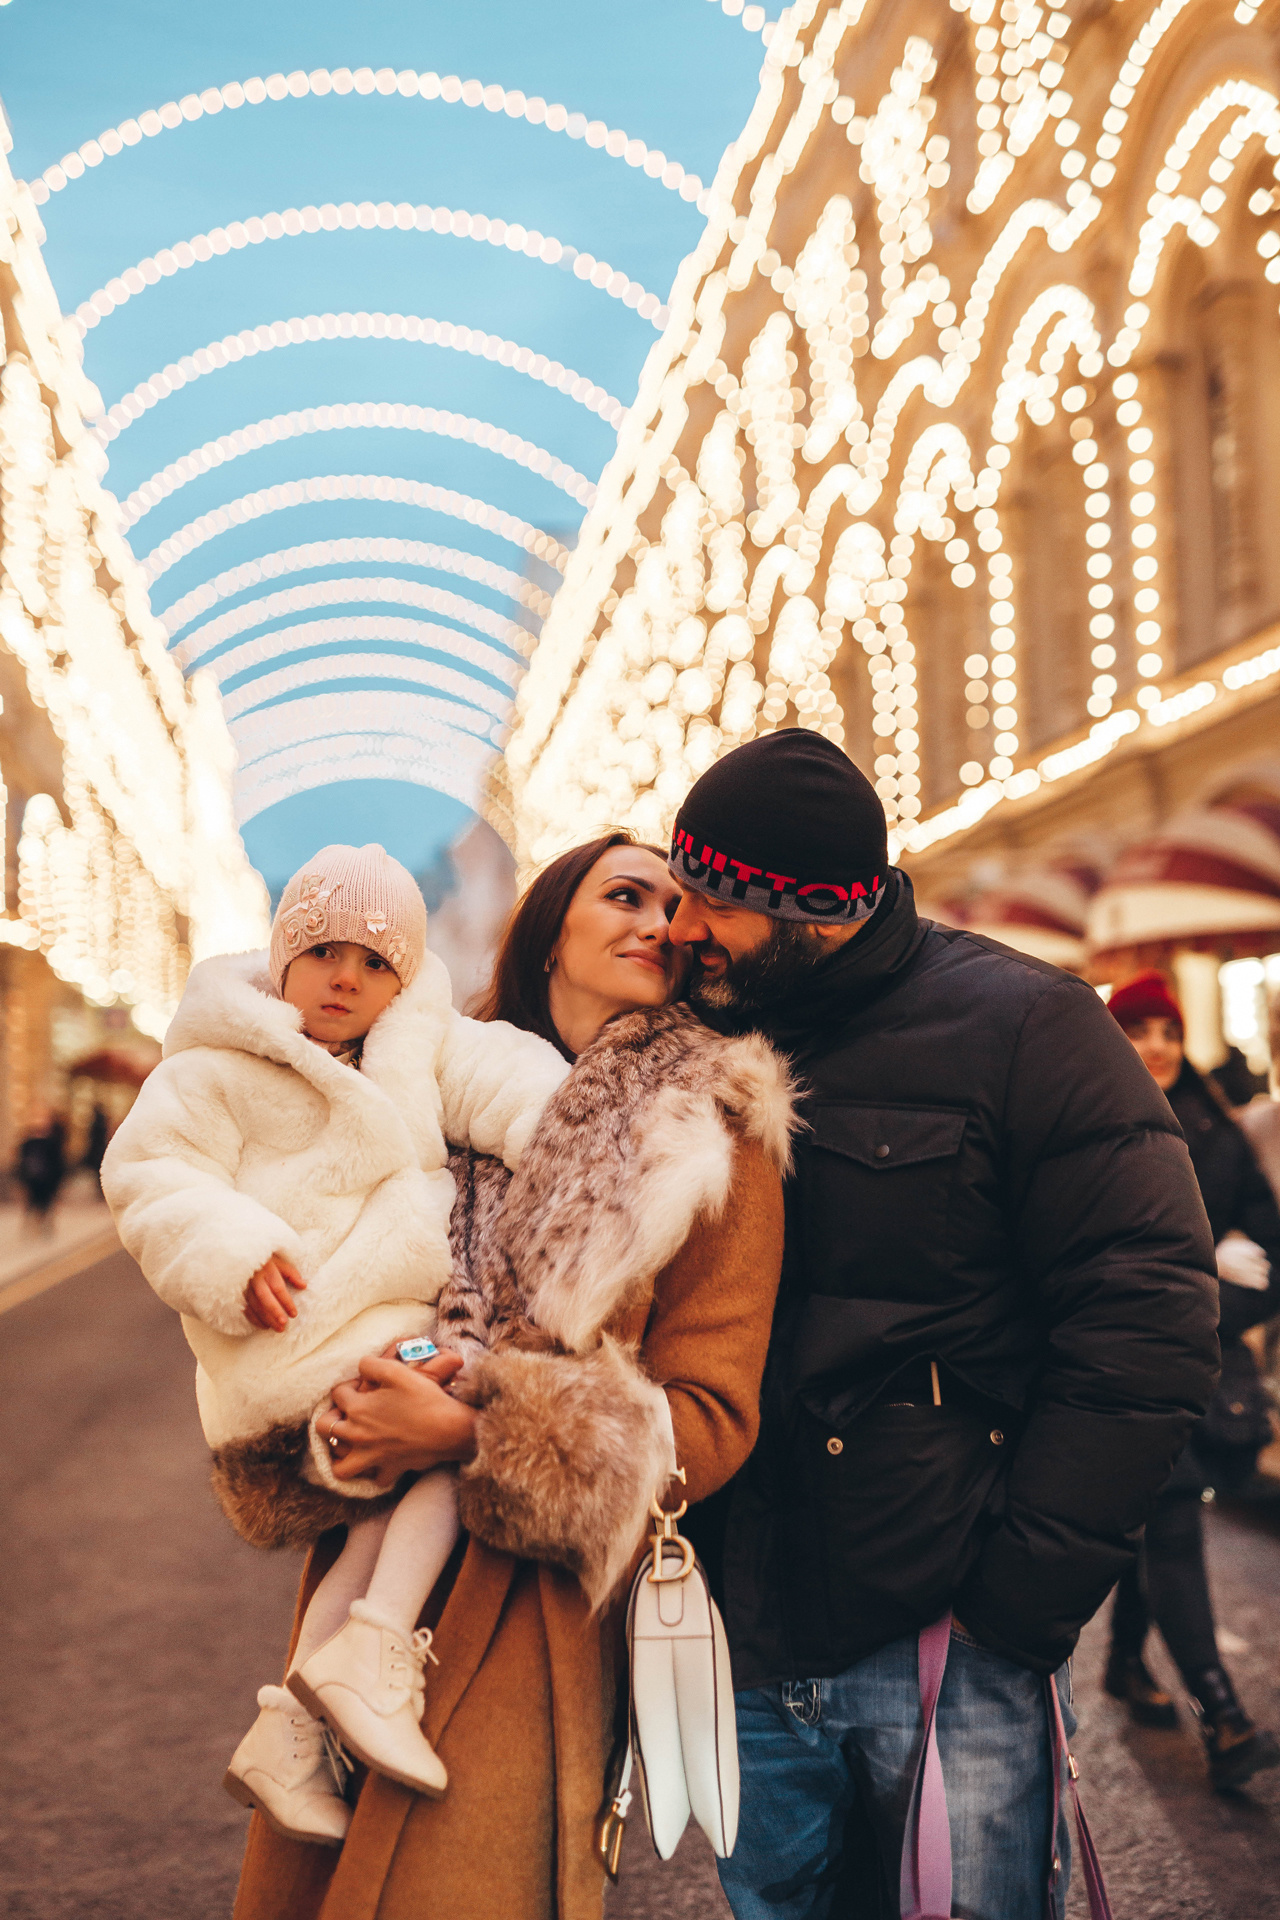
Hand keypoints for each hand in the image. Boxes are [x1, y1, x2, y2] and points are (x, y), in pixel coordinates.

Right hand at [242, 1255, 306, 1331]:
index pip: (278, 1288)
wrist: (241, 1255)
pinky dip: (254, 1319)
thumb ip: (291, 1273)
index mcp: (267, 1270)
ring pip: (255, 1306)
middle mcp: (255, 1279)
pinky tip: (264, 1326)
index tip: (294, 1314)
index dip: (286, 1302)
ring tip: (277, 1328)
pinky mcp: (239, 1294)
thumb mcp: (279, 1261)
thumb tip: (303, 1286)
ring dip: (266, 1319)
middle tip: (283, 1324)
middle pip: (265, 1299)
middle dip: (275, 1313)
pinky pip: (246, 1309)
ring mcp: (245, 1287)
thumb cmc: (265, 1260)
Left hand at [321, 1352, 475, 1486]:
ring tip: (351, 1445)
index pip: (337, 1393)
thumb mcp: (396, 1371)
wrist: (448, 1429)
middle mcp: (358, 1435)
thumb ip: (372, 1364)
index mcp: (358, 1409)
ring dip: (342, 1456)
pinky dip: (376, 1471)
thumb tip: (362, 1366)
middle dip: (330, 1418)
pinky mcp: (390, 1469)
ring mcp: (372, 1456)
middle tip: (346, 1413)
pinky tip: (381, 1461)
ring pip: (341, 1467)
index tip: (360, 1384)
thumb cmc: (423, 1398)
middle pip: (325, 1428)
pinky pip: (376, 1478)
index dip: (348, 1385)